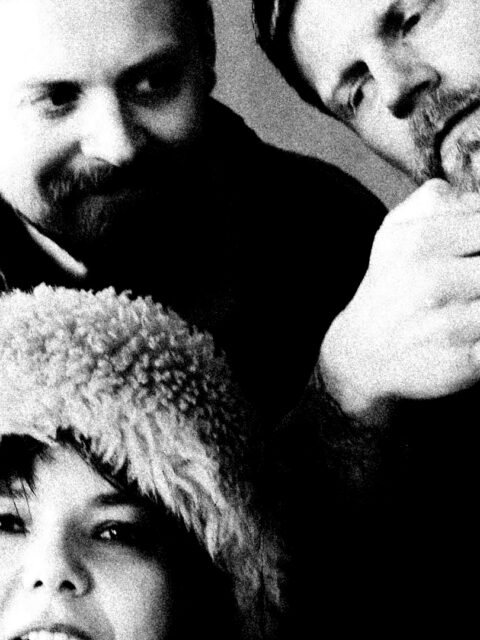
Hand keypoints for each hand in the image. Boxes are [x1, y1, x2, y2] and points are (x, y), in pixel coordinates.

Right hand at [321, 179, 479, 422]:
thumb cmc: (390, 287)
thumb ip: (438, 202)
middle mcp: (434, 280)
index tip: (473, 252)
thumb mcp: (396, 232)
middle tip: (472, 280)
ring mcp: (450, 324)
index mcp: (422, 240)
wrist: (361, 353)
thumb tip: (479, 201)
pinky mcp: (465, 361)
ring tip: (471, 299)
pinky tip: (471, 329)